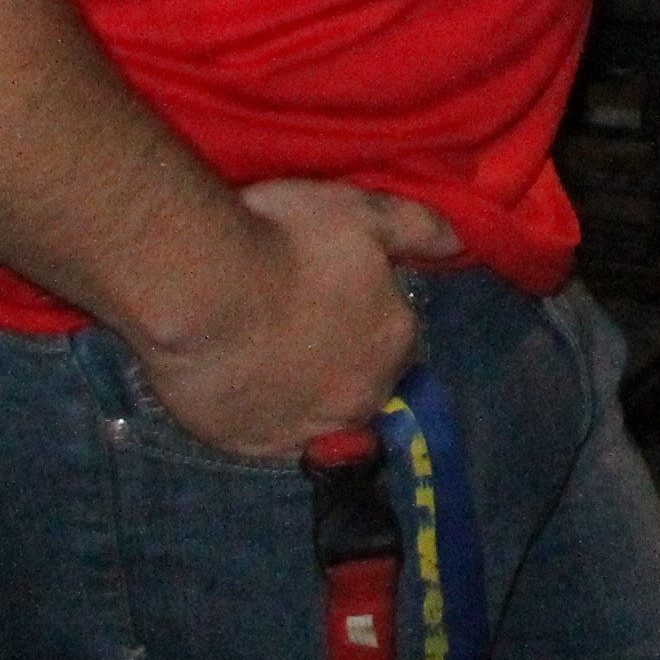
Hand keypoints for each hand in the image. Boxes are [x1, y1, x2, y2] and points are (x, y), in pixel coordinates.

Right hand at [128, 178, 443, 457]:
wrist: (198, 288)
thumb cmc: (285, 241)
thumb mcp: (363, 213)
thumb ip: (419, 230)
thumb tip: (461, 244)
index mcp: (395, 342)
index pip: (397, 336)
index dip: (367, 313)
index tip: (332, 293)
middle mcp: (362, 397)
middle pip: (363, 381)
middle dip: (342, 358)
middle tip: (298, 321)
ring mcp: (306, 429)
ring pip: (319, 415)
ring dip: (305, 392)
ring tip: (267, 354)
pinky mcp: (251, 447)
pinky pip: (269, 436)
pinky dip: (262, 414)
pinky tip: (241, 382)